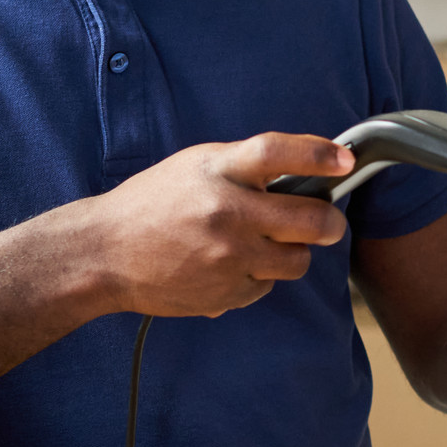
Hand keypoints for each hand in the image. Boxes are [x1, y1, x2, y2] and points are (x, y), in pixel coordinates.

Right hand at [77, 133, 351, 317]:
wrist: (103, 253)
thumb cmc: (153, 203)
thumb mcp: (195, 166)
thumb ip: (245, 167)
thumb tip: (307, 170)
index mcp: (216, 171)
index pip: (277, 154)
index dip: (317, 155)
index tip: (343, 161)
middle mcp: (225, 212)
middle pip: (309, 219)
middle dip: (329, 223)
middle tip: (328, 222)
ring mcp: (227, 257)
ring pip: (296, 260)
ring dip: (293, 252)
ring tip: (267, 244)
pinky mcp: (225, 293)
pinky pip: (267, 286)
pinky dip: (259, 276)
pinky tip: (230, 266)